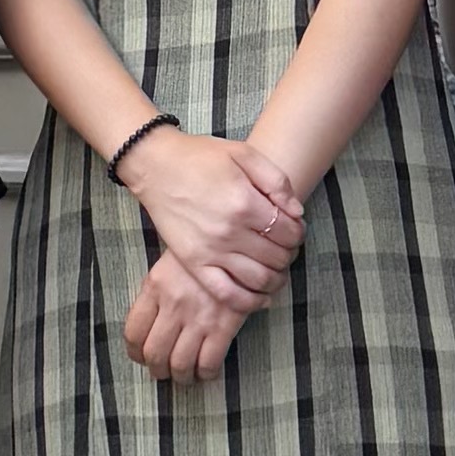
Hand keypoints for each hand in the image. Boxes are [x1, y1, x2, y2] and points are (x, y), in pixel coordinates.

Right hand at [123, 124, 299, 301]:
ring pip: (259, 279)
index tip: (294, 229)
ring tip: (277, 270)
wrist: (155, 165)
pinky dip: (249, 302)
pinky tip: (261, 298)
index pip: (289, 232)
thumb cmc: (200, 157)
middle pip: (277, 257)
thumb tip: (297, 213)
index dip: (298, 233)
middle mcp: (229, 231)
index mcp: (245, 202)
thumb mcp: (244, 153)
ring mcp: (210, 251)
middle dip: (289, 254)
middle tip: (286, 247)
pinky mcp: (194, 263)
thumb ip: (276, 180)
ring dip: (276, 278)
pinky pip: (227, 294)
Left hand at [125, 252, 255, 383]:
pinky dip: (205, 373)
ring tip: (185, 376)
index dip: (135, 353)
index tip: (141, 357)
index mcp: (155, 287)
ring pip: (180, 364)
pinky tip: (206, 371)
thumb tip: (147, 328)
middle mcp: (174, 305)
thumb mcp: (169, 266)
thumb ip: (155, 295)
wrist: (238, 245)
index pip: (133, 333)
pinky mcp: (224, 326)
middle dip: (157, 370)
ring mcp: (199, 317)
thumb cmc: (202, 255)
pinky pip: (209, 362)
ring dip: (181, 377)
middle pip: (155, 354)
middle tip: (163, 371)